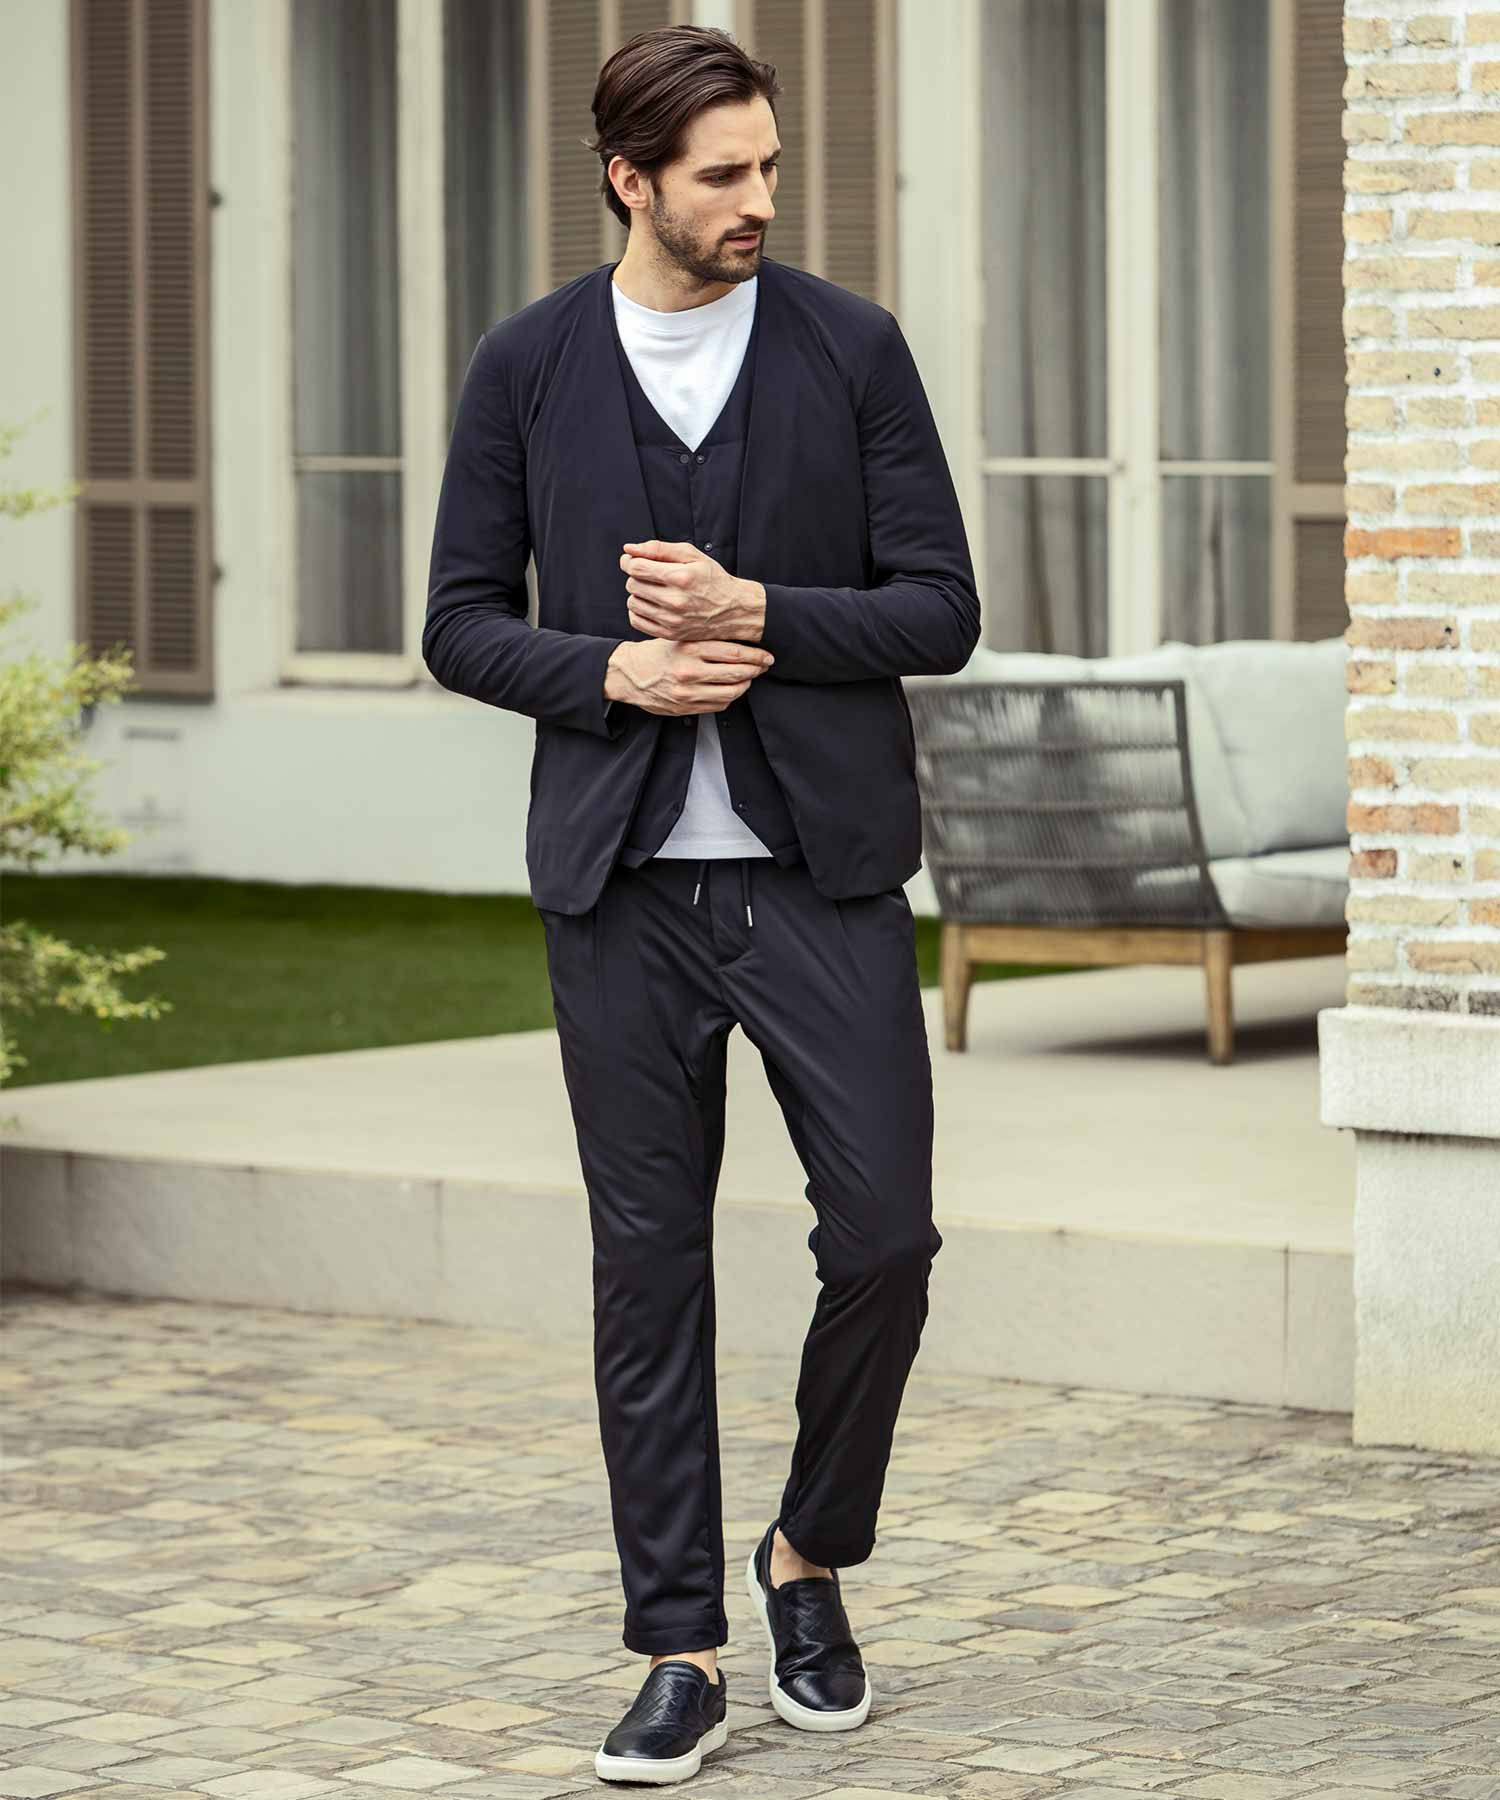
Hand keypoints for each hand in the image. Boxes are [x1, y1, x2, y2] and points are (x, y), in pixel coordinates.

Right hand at [605, 638, 774, 717]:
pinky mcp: (686, 708)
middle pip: (737, 673)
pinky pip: (719, 705)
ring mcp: (688, 692)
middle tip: (764, 665)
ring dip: (745, 685)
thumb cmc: (657, 653)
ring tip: (749, 678)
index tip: (766, 655)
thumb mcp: (679, 638)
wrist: (629, 675)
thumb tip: (742, 643)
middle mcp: (689, 671)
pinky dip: (730, 697)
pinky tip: (731, 689)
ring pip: (731, 692)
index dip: (756, 655)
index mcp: (689, 649)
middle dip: (755, 669)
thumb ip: (706, 640)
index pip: (734, 652)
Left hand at [619, 539, 765, 642]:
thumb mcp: (692, 555)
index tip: (632, 560)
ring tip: (653, 590)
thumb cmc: (713, 580)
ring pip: (632, 602)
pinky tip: (652, 604)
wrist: (734, 610)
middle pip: (632, 584)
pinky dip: (639, 611)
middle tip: (650, 575)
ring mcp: (672, 620)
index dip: (629, 561)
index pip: (636, 567)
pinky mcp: (670, 634)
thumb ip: (659, 549)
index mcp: (681, 577)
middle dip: (637, 576)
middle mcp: (675, 601)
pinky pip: (636, 621)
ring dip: (638, 593)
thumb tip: (629, 549)